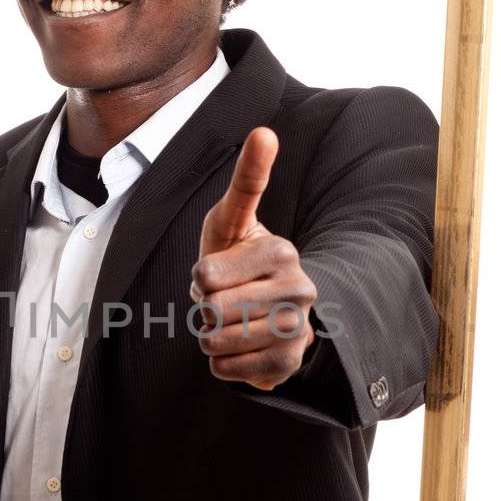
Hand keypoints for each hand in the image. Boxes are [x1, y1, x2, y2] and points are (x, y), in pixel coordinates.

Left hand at [190, 128, 316, 391]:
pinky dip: (218, 362)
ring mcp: (298, 330)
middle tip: (223, 300)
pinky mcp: (288, 365)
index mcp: (282, 252)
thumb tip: (265, 131)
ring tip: (229, 322)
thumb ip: (247, 179)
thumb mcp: (232, 218)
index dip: (200, 276)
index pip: (206, 274)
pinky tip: (237, 347)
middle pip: (211, 311)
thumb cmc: (237, 257)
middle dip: (203, 308)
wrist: (265, 311)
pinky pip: (224, 369)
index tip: (218, 271)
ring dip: (208, 335)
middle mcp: (300, 291)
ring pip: (216, 342)